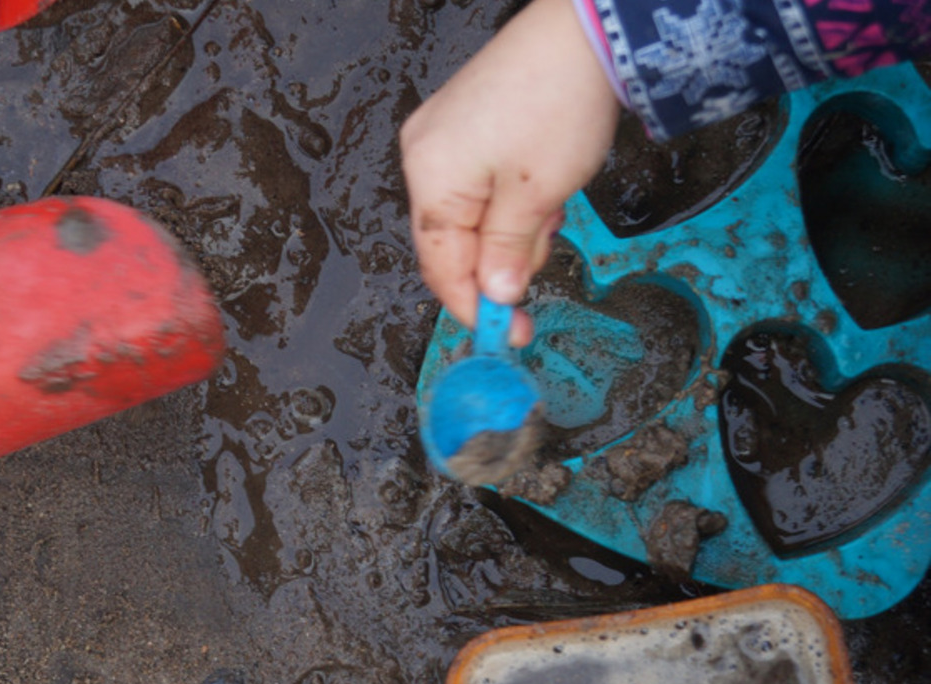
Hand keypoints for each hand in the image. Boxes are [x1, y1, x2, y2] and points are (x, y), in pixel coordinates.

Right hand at [400, 0, 619, 345]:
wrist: (581, 31)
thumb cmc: (557, 105)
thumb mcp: (536, 195)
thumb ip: (507, 253)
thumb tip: (493, 297)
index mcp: (431, 179)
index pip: (440, 266)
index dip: (472, 306)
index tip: (508, 332)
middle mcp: (422, 158)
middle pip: (453, 242)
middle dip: (502, 257)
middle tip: (548, 243)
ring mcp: (439, 137)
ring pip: (470, 216)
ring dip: (512, 226)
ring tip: (551, 198)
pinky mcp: (461, 124)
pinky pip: (478, 185)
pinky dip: (509, 198)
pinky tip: (540, 181)